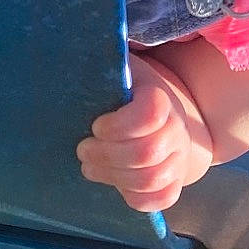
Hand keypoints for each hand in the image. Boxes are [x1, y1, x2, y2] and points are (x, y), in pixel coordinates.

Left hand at [77, 55, 214, 211]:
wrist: (167, 118)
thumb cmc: (127, 93)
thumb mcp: (119, 72)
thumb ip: (103, 65)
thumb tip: (70, 48)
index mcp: (160, 98)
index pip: (150, 114)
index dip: (118, 125)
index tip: (96, 125)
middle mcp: (175, 129)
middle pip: (147, 152)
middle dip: (107, 155)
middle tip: (84, 149)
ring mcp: (178, 158)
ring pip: (151, 179)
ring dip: (113, 176)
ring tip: (90, 166)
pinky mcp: (174, 183)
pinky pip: (161, 199)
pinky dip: (135, 197)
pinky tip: (115, 183)